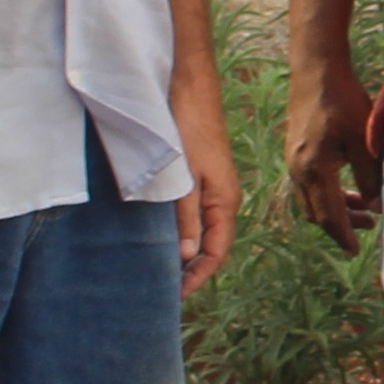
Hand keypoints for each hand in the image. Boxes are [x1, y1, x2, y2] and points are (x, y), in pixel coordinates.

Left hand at [174, 94, 242, 292]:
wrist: (187, 86)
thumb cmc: (187, 127)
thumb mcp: (184, 176)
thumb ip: (185, 216)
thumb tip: (187, 257)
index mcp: (225, 201)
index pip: (216, 252)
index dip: (198, 277)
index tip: (176, 297)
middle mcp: (221, 199)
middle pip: (209, 246)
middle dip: (190, 272)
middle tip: (163, 292)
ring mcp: (209, 188)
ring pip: (198, 231)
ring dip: (182, 253)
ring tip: (158, 272)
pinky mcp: (196, 178)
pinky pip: (190, 215)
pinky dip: (177, 232)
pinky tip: (159, 237)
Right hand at [285, 53, 378, 245]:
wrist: (315, 68)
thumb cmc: (343, 99)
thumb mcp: (363, 138)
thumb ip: (370, 175)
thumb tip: (376, 206)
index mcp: (314, 169)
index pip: (328, 216)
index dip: (343, 236)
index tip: (356, 251)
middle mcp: (297, 169)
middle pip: (317, 213)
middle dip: (342, 226)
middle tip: (370, 229)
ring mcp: (292, 160)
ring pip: (311, 200)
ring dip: (335, 210)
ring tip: (364, 211)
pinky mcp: (294, 151)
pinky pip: (308, 185)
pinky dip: (326, 194)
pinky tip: (347, 187)